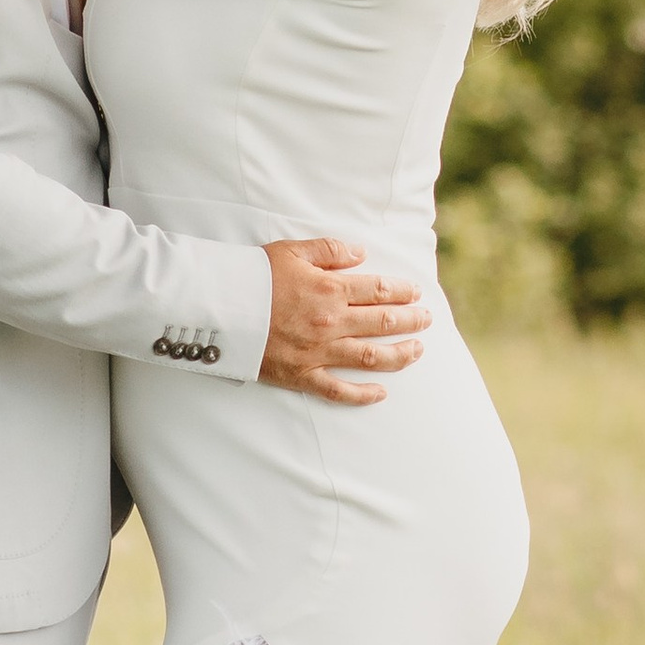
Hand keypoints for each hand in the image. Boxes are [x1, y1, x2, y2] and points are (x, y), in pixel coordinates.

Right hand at [258, 237, 430, 406]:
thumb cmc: (253, 275)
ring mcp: (319, 351)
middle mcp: (331, 322)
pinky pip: (338, 390)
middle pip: (383, 322)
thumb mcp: (291, 250)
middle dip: (411, 320)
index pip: (378, 290)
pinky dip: (362, 395)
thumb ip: (329, 250)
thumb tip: (360, 253)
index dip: (402, 291)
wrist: (218, 307)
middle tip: (426, 319)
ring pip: (371, 357)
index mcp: (330, 290)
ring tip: (417, 350)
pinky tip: (381, 393)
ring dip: (400, 354)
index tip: (415, 292)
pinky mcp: (302, 374)